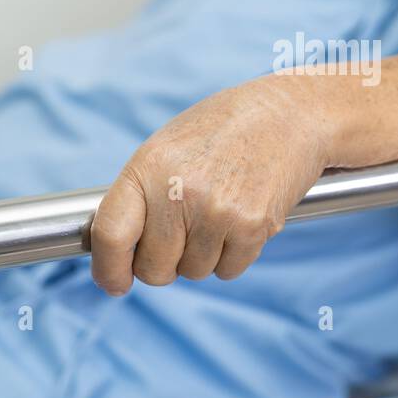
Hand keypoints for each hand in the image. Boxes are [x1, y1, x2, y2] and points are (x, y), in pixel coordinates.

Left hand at [90, 76, 330, 294]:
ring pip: (193, 272)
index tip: (114, 282)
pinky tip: (239, 219)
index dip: (109, 269)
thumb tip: (111, 254)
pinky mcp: (253, 226)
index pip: (111, 235)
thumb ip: (138, 196)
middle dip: (163, 263)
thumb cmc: (223, 131)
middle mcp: (179, 191)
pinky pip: (227, 271)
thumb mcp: (167, 148)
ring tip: (217, 213)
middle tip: (183, 234)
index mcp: (148, 166)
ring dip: (202, 256)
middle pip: (154, 268)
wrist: (289, 114)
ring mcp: (217, 211)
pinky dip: (232, 256)